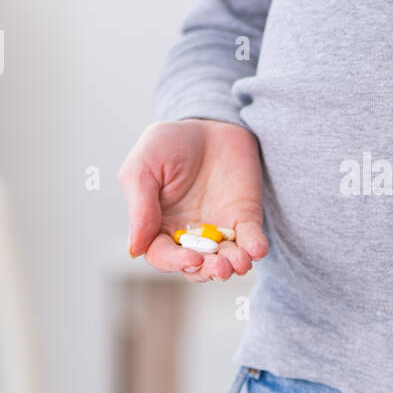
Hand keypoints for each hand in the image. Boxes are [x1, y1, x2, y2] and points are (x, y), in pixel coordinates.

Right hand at [118, 119, 268, 281]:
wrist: (207, 121)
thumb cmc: (167, 144)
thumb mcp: (142, 169)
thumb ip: (140, 207)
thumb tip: (134, 249)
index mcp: (157, 226)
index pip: (163, 255)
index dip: (176, 262)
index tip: (192, 259)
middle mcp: (188, 235)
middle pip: (197, 265)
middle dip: (209, 270)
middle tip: (221, 269)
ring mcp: (218, 228)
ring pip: (225, 258)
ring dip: (234, 265)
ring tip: (240, 263)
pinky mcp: (244, 217)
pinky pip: (250, 238)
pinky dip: (255, 247)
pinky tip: (257, 250)